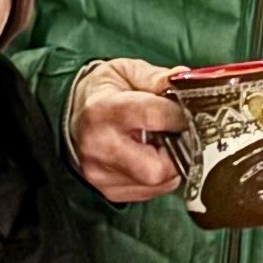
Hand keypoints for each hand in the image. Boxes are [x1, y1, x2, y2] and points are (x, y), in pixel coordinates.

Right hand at [68, 59, 186, 206]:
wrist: (71, 117)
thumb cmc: (100, 92)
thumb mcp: (125, 71)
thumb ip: (156, 77)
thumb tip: (185, 81)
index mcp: (103, 110)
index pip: (154, 116)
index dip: (181, 115)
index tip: (191, 111)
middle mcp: (100, 146)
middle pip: (158, 167)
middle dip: (178, 151)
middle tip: (177, 134)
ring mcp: (102, 174)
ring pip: (158, 182)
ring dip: (171, 163)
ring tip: (160, 142)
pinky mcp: (109, 190)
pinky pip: (151, 191)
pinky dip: (160, 175)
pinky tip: (150, 156)